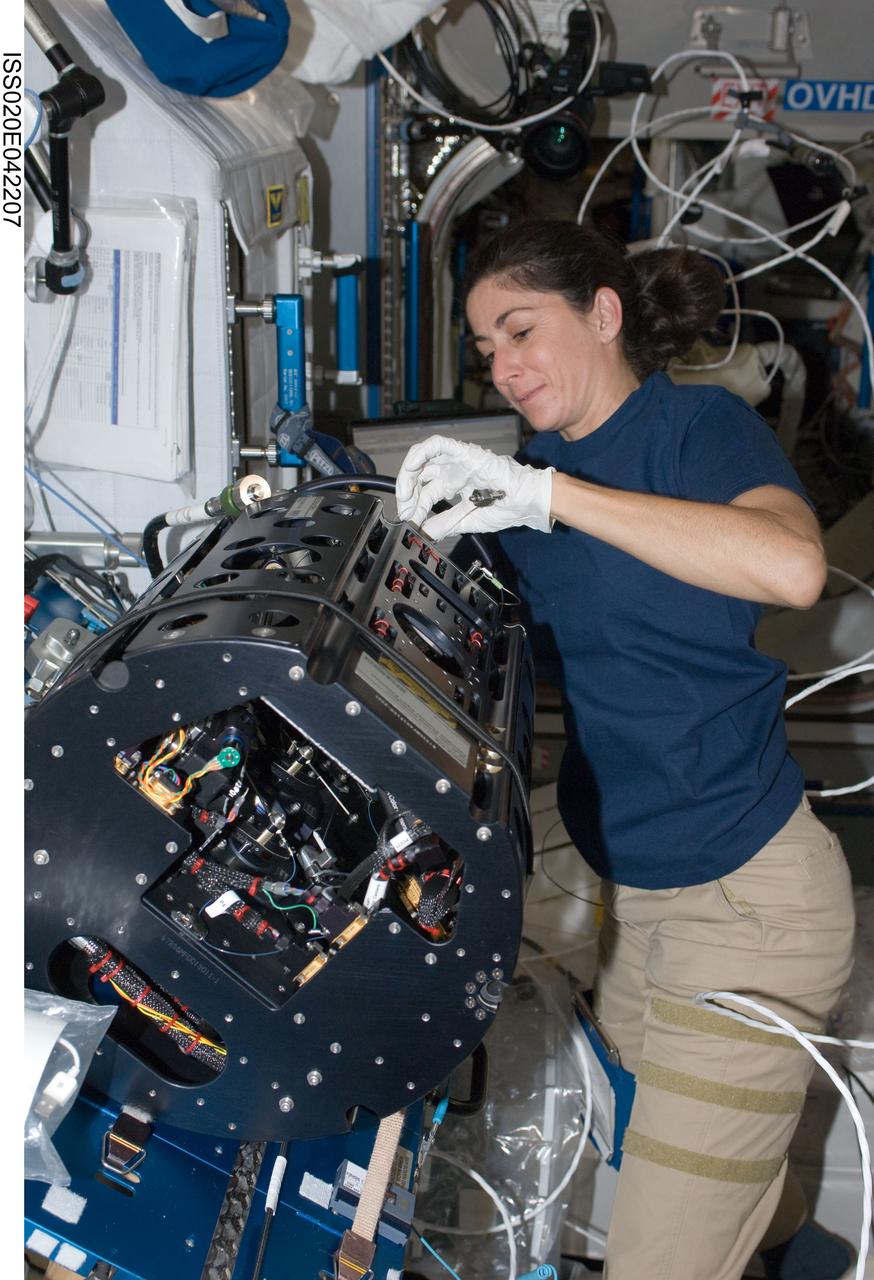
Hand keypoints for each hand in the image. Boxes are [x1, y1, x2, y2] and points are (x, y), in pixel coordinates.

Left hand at [395, 435, 553, 538]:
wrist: (527, 500)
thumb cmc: (507, 507)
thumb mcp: (468, 520)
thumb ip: (446, 524)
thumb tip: (426, 532)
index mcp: (455, 485)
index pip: (426, 493)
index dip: (415, 507)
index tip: (410, 521)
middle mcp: (453, 471)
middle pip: (420, 476)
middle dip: (408, 493)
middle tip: (406, 510)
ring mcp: (457, 460)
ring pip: (423, 458)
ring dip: (409, 474)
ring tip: (405, 494)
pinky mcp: (464, 452)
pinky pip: (438, 445)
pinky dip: (421, 453)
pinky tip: (412, 468)